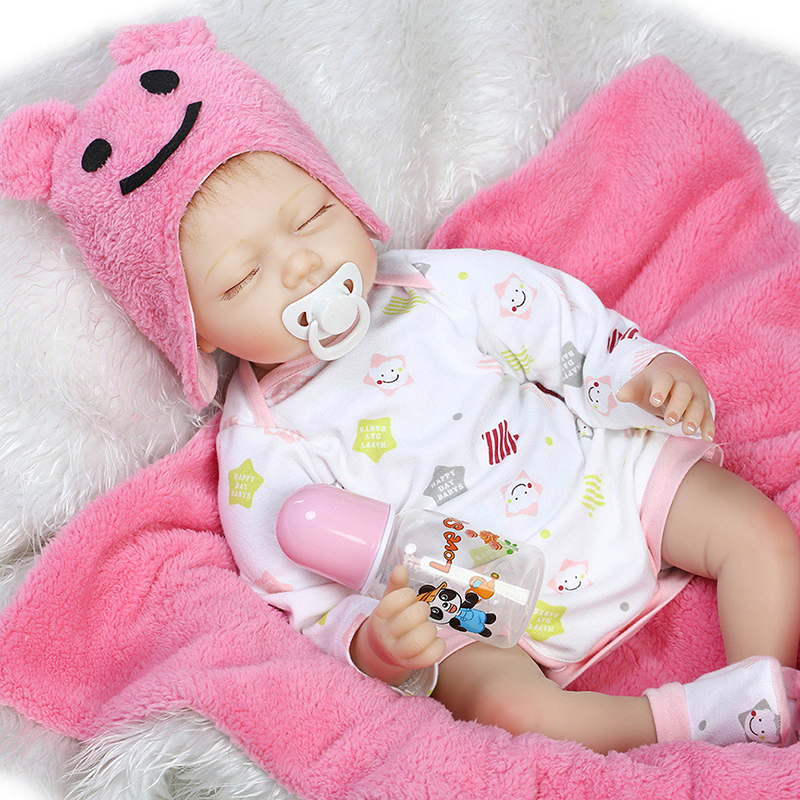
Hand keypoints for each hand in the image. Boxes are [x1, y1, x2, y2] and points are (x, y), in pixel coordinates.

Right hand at [350, 566, 445, 685]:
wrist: (383, 649)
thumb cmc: (391, 619)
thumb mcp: (390, 601)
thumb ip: (396, 585)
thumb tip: (401, 568)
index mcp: (379, 616)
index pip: (392, 602)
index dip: (406, 595)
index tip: (410, 596)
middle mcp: (386, 636)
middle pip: (408, 620)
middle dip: (422, 610)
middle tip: (423, 610)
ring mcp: (398, 653)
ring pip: (418, 641)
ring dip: (430, 629)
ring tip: (428, 626)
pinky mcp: (412, 664)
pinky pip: (429, 657)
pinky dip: (438, 646)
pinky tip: (434, 640)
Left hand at [616, 353, 714, 441]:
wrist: (677, 371)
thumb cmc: (655, 383)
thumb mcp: (641, 384)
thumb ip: (631, 389)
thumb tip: (620, 395)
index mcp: (666, 376)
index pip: (664, 381)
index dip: (660, 390)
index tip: (654, 401)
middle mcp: (683, 385)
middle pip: (684, 392)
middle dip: (677, 406)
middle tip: (669, 420)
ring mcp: (695, 396)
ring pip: (697, 405)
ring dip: (694, 417)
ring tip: (687, 430)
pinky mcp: (703, 407)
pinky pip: (708, 416)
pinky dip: (708, 426)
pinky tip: (707, 437)